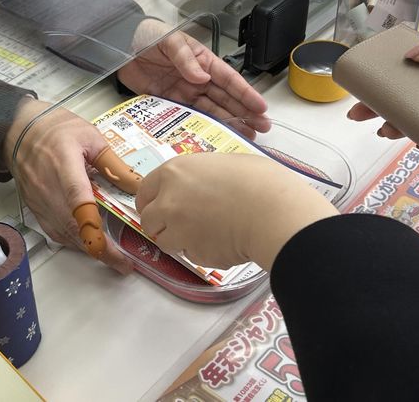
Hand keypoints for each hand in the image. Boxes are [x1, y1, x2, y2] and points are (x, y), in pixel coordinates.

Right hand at [4, 99, 131, 273]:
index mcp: (66, 167)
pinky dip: (74, 242)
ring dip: (89, 249)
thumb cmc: (56, 129)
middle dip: (101, 249)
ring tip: (113, 258)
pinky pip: (56, 233)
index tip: (111, 245)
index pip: (78, 201)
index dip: (93, 226)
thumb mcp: (92, 138)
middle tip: (125, 263)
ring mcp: (41, 202)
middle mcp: (50, 190)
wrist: (18, 129)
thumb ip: (114, 164)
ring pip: (66, 235)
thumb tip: (135, 186)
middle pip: (75, 228)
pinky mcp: (36, 210)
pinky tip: (89, 244)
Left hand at [118, 19, 270, 137]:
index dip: (245, 94)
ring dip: (230, 122)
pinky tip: (215, 136)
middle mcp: (198, 78)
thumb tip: (202, 78)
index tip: (260, 107)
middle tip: (262, 127)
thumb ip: (185, 59)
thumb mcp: (170, 41)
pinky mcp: (170, 102)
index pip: (229, 79)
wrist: (120, 47)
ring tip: (247, 135)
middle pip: (226, 99)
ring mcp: (185, 92)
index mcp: (203, 61)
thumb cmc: (148, 36)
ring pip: (212, 110)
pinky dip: (203, 126)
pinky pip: (190, 116)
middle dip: (245, 112)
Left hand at [135, 153, 337, 269]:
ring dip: (179, 241)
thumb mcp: (225, 163)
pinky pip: (191, 255)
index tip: (158, 207)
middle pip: (148, 220)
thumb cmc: (258, 181)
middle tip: (180, 226)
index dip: (151, 201)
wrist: (273, 212)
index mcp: (174, 172)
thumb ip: (201, 176)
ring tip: (206, 234)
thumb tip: (201, 184)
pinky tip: (223, 242)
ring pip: (165, 242)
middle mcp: (168, 201)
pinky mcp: (193, 253)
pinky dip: (202, 252)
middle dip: (161, 225)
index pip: (145, 190)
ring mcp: (178, 230)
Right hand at [348, 24, 418, 137]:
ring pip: (418, 119)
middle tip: (358, 111)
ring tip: (383, 128)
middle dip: (379, 106)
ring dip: (397, 125)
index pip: (407, 70)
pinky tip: (412, 138)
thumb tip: (413, 55)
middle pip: (405, 98)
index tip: (363, 82)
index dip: (383, 76)